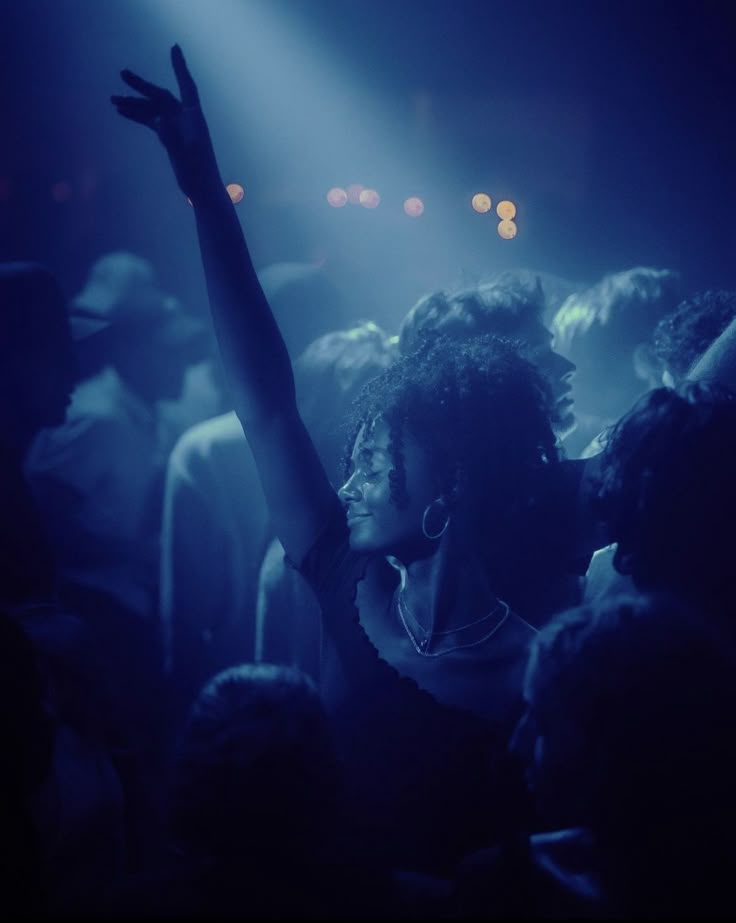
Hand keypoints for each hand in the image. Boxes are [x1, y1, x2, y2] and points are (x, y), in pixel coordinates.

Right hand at [112, 45, 221, 200]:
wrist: (203, 191)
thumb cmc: (198, 175)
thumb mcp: (185, 157)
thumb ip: (173, 138)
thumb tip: (159, 121)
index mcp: (194, 118)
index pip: (186, 86)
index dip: (180, 67)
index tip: (174, 48)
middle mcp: (186, 118)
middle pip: (162, 96)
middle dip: (142, 86)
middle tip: (122, 74)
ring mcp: (178, 127)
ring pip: (153, 109)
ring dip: (135, 103)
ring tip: (113, 100)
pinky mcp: (171, 137)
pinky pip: (152, 121)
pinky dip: (138, 116)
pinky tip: (122, 112)